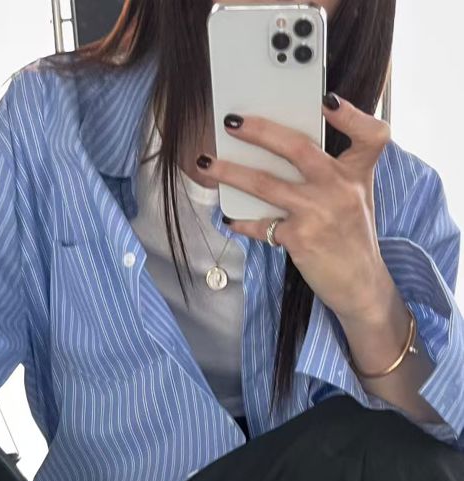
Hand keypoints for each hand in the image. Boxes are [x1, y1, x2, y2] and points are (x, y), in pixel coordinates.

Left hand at [198, 96, 394, 325]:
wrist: (359, 284)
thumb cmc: (352, 237)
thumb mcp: (355, 198)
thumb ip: (331, 174)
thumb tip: (281, 154)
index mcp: (357, 174)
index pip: (369, 135)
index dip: (351, 115)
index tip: (328, 100)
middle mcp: (340, 188)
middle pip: (298, 148)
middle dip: (260, 131)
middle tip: (232, 122)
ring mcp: (318, 212)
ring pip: (265, 184)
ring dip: (230, 172)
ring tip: (207, 164)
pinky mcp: (300, 238)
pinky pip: (260, 224)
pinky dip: (242, 221)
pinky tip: (228, 218)